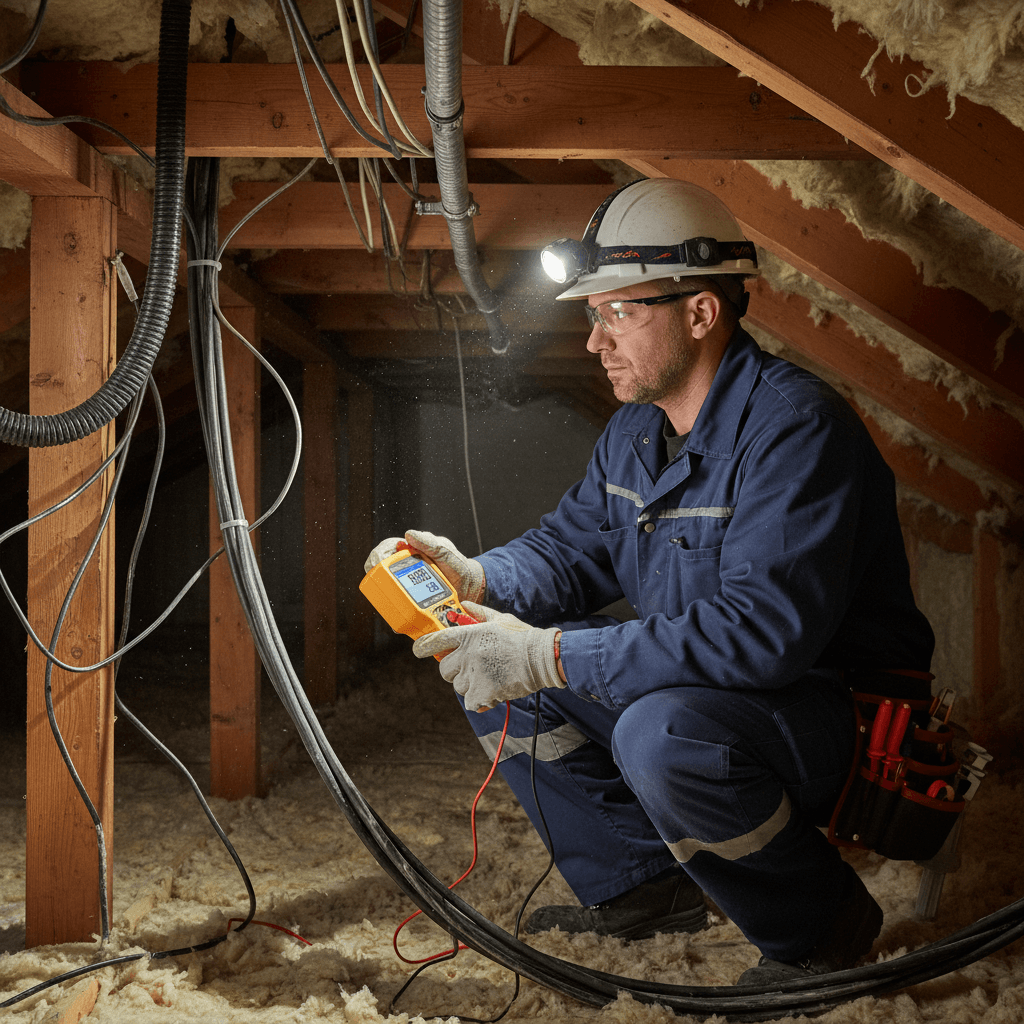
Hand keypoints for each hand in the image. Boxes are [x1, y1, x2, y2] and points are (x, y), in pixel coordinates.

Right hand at [364, 529, 485, 603]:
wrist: (470, 588)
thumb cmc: (458, 566)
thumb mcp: (446, 552)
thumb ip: (430, 543)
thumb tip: (409, 534)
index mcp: (411, 552)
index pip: (386, 549)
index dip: (378, 554)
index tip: (377, 561)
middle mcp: (405, 568)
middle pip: (381, 570)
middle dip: (376, 575)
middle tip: (381, 583)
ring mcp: (407, 585)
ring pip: (386, 590)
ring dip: (384, 596)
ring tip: (388, 603)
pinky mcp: (412, 602)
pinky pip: (398, 608)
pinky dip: (396, 614)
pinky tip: (398, 618)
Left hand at [413, 602, 563, 711]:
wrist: (541, 657)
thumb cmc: (522, 637)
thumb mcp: (500, 619)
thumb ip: (479, 614)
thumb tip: (465, 604)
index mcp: (469, 634)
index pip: (435, 641)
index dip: (423, 647)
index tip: (419, 651)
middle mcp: (467, 654)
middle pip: (444, 670)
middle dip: (456, 672)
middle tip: (473, 670)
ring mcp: (473, 673)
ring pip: (459, 687)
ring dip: (471, 686)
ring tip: (490, 679)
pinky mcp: (482, 691)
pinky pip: (471, 702)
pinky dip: (481, 701)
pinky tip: (493, 693)